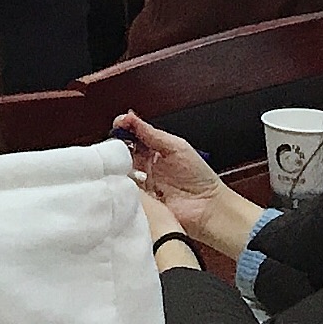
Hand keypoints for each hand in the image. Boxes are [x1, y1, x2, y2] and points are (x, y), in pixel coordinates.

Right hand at [118, 112, 262, 259]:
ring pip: (123, 171)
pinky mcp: (141, 201)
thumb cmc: (199, 177)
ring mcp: (144, 184)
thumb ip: (152, 133)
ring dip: (119, 165)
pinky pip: (126, 190)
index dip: (125, 129)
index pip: (135, 136)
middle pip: (126, 153)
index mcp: (158, 150)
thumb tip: (131, 116)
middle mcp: (148, 166)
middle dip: (118, 147)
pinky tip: (121, 178)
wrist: (208, 207)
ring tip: (117, 159)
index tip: (118, 124)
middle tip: (114, 143)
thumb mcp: (176, 146)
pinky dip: (122, 184)